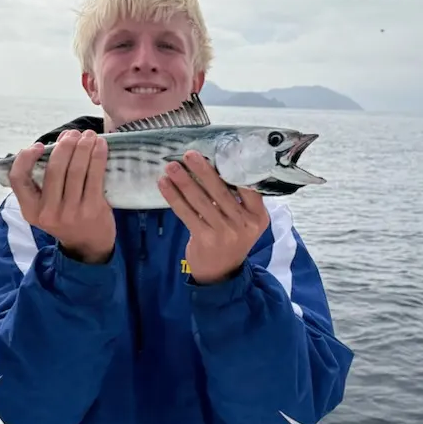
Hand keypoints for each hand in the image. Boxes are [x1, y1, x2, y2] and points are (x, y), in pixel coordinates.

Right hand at [9, 129, 115, 263]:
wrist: (88, 245)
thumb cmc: (66, 218)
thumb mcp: (46, 207)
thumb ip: (45, 181)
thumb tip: (60, 141)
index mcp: (31, 211)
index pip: (18, 179)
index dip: (25, 158)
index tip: (38, 145)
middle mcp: (48, 213)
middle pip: (54, 169)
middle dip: (64, 145)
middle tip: (73, 133)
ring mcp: (71, 212)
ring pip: (75, 170)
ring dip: (83, 147)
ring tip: (88, 135)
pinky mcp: (92, 209)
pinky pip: (94, 176)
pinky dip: (97, 156)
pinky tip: (100, 146)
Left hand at [158, 150, 269, 284]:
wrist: (221, 273)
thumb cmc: (231, 238)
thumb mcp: (245, 222)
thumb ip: (238, 200)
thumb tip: (216, 165)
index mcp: (257, 215)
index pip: (248, 187)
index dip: (234, 168)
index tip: (220, 150)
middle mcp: (244, 224)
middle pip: (221, 191)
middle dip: (203, 170)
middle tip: (189, 154)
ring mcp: (224, 232)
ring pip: (201, 201)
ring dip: (184, 181)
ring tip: (171, 166)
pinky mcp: (204, 239)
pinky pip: (187, 214)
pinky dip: (174, 197)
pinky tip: (164, 185)